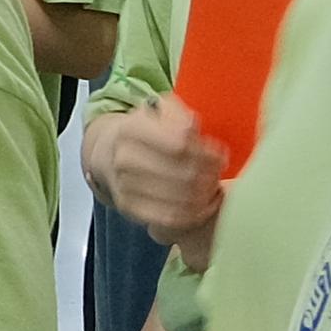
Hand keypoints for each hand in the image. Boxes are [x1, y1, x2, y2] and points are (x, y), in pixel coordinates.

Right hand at [83, 100, 231, 243]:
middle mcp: (124, 158)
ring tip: (213, 188)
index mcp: (132, 129)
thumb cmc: (148, 132)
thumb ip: (180, 116)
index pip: (181, 145)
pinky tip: (203, 205)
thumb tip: (193, 130)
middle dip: (211, 176)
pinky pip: (170, 218)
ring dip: (206, 196)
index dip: (208, 152)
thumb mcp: (161, 112)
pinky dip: (194, 215)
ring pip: (181, 199)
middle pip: (184, 175)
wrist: (111, 153)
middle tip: (218, 173)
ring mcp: (124, 186)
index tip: (219, 154)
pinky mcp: (128, 208)